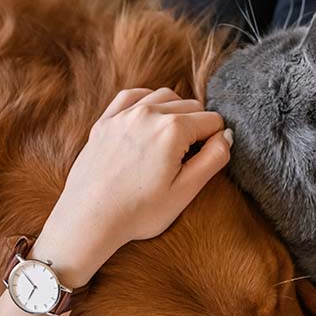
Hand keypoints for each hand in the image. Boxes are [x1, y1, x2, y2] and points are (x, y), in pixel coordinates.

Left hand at [34, 87, 231, 286]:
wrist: (89, 219)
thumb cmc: (138, 212)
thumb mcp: (185, 191)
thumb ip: (213, 159)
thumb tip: (226, 135)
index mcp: (173, 129)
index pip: (212, 121)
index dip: (215, 140)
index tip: (204, 160)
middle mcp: (149, 113)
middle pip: (191, 105)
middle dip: (197, 126)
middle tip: (189, 157)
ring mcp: (124, 115)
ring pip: (164, 96)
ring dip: (175, 112)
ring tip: (172, 141)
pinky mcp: (105, 121)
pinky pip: (133, 96)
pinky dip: (147, 102)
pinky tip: (150, 119)